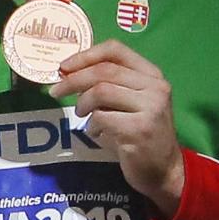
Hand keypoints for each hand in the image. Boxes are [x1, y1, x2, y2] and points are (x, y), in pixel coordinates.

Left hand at [51, 39, 182, 216]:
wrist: (163, 169)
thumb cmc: (140, 133)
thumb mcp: (131, 103)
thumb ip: (110, 85)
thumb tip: (69, 73)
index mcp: (152, 75)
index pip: (116, 50)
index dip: (85, 55)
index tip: (64, 67)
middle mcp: (155, 86)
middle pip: (104, 71)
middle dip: (73, 80)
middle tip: (55, 91)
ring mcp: (150, 108)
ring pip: (101, 92)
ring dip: (83, 105)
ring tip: (83, 116)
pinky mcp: (139, 130)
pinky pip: (101, 119)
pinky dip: (91, 126)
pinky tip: (96, 134)